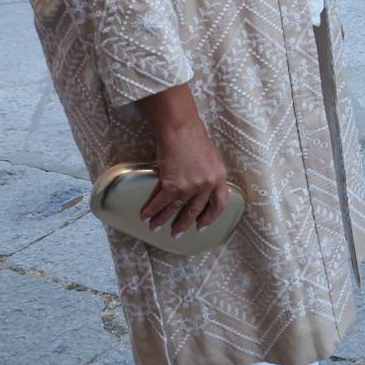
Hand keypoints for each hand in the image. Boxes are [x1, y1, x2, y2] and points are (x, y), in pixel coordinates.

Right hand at [142, 119, 228, 235]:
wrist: (181, 131)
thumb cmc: (195, 139)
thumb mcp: (211, 159)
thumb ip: (208, 175)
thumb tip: (200, 188)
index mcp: (219, 178)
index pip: (218, 204)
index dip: (210, 217)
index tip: (202, 225)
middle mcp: (206, 186)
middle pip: (195, 211)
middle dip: (184, 224)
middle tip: (177, 233)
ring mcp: (189, 188)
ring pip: (175, 210)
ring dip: (163, 220)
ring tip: (155, 227)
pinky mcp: (172, 186)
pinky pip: (160, 203)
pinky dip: (151, 210)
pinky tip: (145, 215)